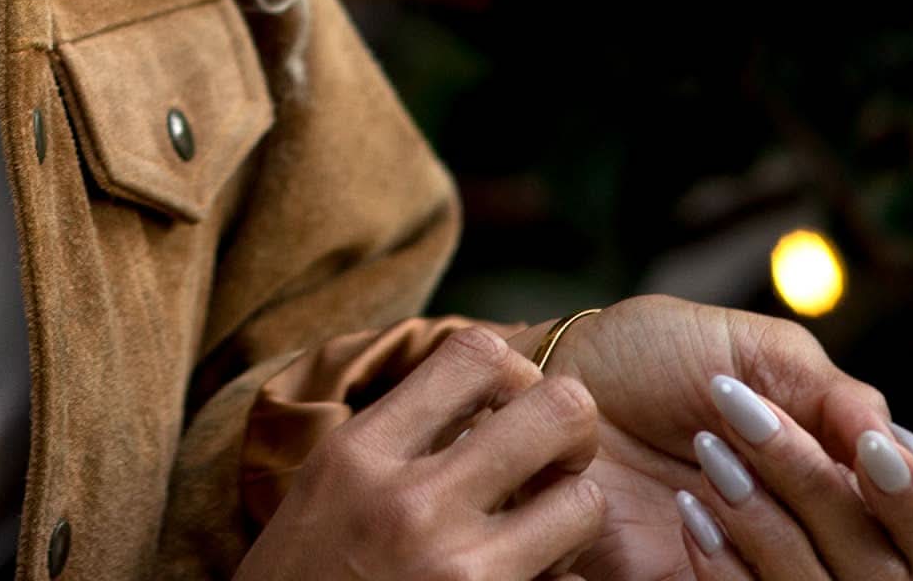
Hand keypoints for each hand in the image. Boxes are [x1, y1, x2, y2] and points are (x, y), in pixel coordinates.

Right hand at [238, 323, 608, 580]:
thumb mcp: (327, 488)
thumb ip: (393, 439)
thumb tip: (473, 398)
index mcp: (360, 451)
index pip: (476, 352)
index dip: (517, 370)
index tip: (509, 404)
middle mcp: (410, 501)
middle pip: (556, 409)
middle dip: (571, 431)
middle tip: (554, 462)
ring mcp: (455, 568)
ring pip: (585, 503)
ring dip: (572, 517)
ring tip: (543, 534)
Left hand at [534, 296, 912, 580]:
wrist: (560, 383)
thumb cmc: (654, 356)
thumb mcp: (757, 350)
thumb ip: (839, 400)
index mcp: (850, 479)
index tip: (867, 451)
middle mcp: (823, 539)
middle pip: (888, 572)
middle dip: (823, 494)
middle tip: (751, 426)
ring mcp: (766, 573)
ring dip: (771, 518)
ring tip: (708, 450)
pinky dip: (726, 560)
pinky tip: (686, 507)